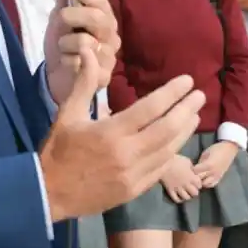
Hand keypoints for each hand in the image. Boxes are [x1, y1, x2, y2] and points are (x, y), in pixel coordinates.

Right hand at [39, 45, 205, 222]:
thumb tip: (90, 51)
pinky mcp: (135, 190)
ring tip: (195, 115)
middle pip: (167, 128)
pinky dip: (173, 153)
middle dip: (186, 110)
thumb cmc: (58, 151)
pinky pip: (161, 169)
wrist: (48, 195)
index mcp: (111, 132)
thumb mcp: (68, 114)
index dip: (172, 92)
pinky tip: (179, 141)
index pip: (151, 108)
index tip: (187, 80)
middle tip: (199, 95)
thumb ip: (84, 83)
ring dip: (185, 131)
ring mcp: (133, 175)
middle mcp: (127, 154)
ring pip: (169, 150)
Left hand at [44, 0, 119, 104]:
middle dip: (72, 15)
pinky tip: (68, 63)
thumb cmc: (63, 47)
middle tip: (59, 20)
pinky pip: (82, 62)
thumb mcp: (59, 22)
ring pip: (84, 41)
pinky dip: (67, 60)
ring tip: (64, 49)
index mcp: (104, 19)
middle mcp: (111, 35)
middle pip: (97, 17)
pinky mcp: (104, 76)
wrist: (58, 79)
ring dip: (65, 43)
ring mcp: (110, 56)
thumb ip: (64, 3)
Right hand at [162, 155, 202, 201]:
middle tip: (192, 188)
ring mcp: (178, 188)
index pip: (199, 185)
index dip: (198, 184)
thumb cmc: (176, 160)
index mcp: (191, 177)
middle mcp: (186, 185)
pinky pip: (176, 199)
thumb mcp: (187, 161)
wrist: (163, 162)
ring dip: (187, 196)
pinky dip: (179, 199)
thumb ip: (192, 168)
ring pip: (186, 198)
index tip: (196, 182)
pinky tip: (180, 196)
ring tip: (186, 193)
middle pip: (195, 193)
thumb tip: (193, 172)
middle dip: (194, 191)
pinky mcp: (170, 190)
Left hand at [193, 141, 238, 188]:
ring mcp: (217, 176)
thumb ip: (200, 162)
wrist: (229, 150)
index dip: (190, 170)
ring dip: (200, 182)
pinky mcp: (220, 178)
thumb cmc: (216, 149)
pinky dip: (207, 184)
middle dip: (194, 177)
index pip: (195, 171)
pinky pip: (212, 185)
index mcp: (208, 165)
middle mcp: (212, 172)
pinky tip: (204, 180)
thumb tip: (194, 169)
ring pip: (205, 184)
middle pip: (199, 179)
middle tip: (191, 174)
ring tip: (198, 178)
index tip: (188, 169)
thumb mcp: (205, 153)